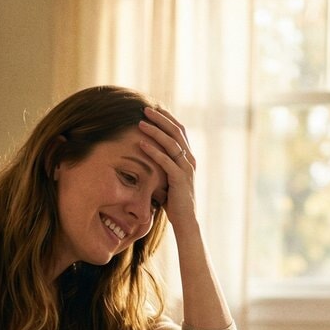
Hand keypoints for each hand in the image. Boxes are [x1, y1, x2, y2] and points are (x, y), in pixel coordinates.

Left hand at [137, 105, 197, 230]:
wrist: (186, 221)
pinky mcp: (179, 179)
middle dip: (160, 118)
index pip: (179, 131)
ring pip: (171, 143)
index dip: (167, 118)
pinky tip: (140, 143)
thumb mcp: (167, 180)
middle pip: (176, 131)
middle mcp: (190, 160)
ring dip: (155, 131)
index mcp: (188, 158)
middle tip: (145, 108)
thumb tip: (144, 158)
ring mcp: (186, 169)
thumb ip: (160, 167)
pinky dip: (152, 151)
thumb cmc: (175, 203)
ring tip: (140, 122)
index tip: (154, 109)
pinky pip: (165, 160)